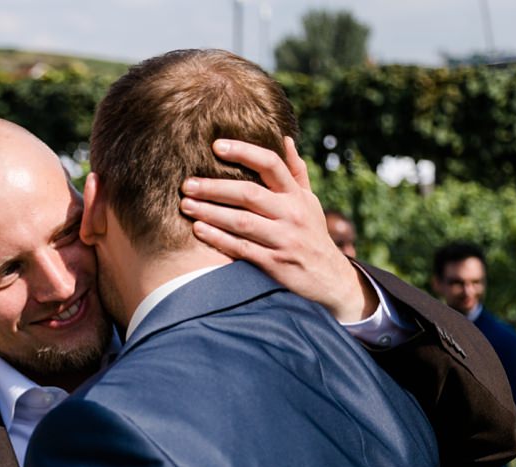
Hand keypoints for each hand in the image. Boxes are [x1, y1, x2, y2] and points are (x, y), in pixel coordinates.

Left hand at [179, 137, 374, 321]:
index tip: (216, 146)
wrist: (329, 278)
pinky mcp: (274, 263)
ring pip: (242, 221)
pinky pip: (241, 248)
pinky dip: (218, 238)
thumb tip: (286, 140)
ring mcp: (283, 239)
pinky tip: (198, 230)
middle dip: (215, 188)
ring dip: (211, 212)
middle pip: (249, 194)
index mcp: (297, 196)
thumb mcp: (310, 202)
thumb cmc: (311, 233)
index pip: (271, 164)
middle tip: (187, 184)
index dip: (244, 152)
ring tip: (186, 205)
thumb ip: (296, 172)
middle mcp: (292, 214)